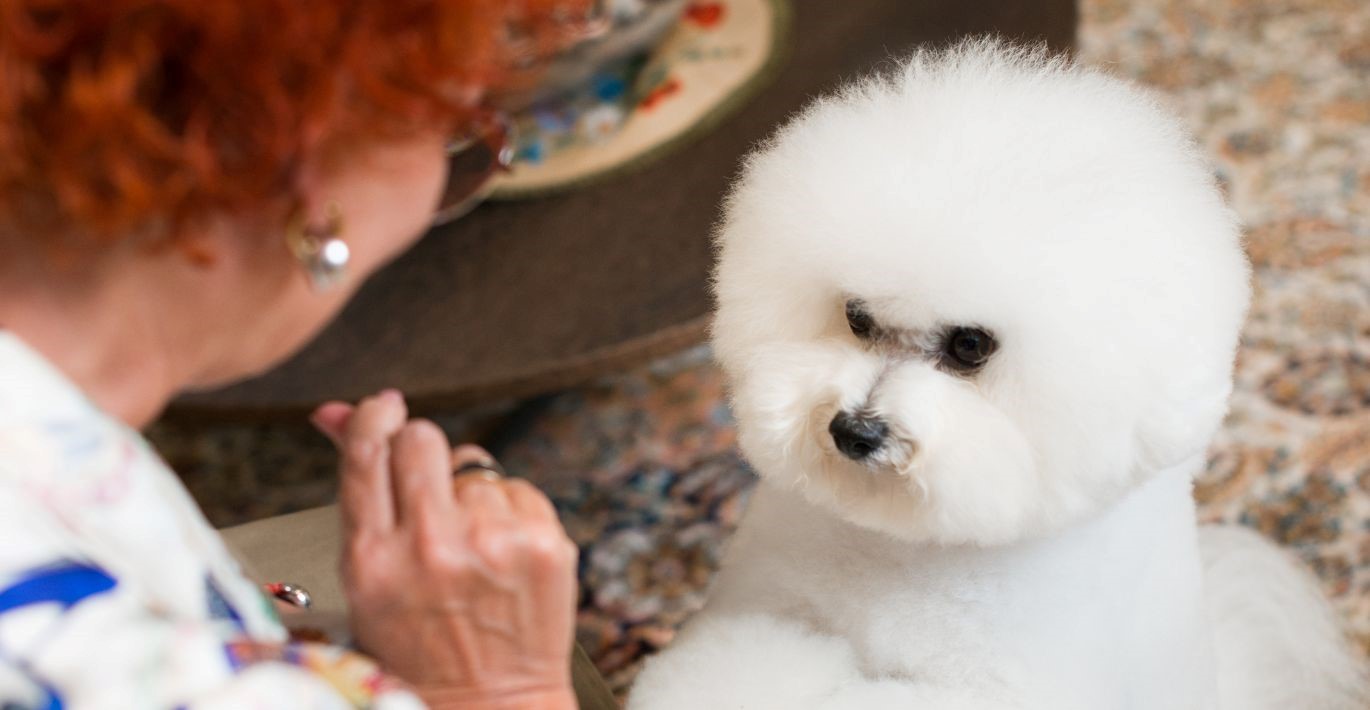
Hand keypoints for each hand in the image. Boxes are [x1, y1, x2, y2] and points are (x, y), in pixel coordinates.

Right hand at [312, 391, 578, 709]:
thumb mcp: (366, 578)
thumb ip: (358, 490)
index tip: (385, 408)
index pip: (369, 450)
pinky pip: (518, 488)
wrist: (489, 706)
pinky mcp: (545, 544)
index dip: (375, 416)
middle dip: (421, 451)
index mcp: (373, 559)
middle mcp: (432, 546)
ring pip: (474, 466)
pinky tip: (501, 556)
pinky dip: (510, 512)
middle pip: (423, 439)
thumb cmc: (419, 648)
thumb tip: (336, 411)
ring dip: (469, 495)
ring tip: (468, 551)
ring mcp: (493, 544)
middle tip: (426, 488)